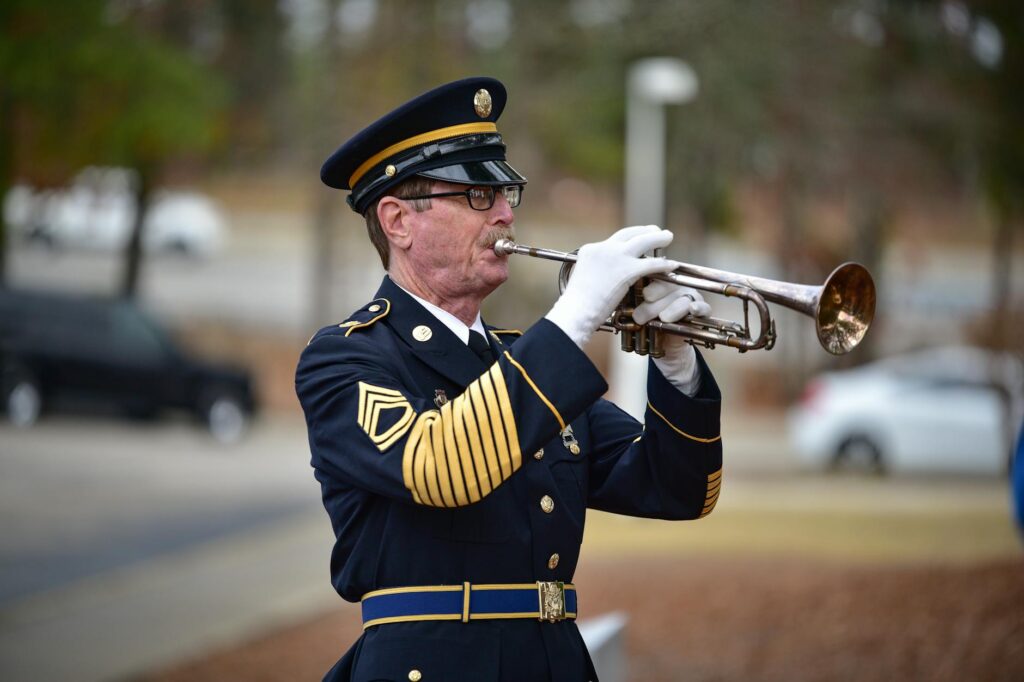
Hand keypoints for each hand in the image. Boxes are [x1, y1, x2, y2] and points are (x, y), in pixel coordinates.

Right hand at [545, 225, 674, 347]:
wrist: (576, 311)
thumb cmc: (578, 305)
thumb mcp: (584, 280)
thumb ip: (597, 272)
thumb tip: (606, 277)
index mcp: (591, 250)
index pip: (614, 239)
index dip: (629, 238)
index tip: (638, 237)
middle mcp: (603, 248)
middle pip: (629, 233)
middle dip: (645, 230)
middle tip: (657, 231)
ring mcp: (615, 257)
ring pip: (643, 241)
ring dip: (658, 238)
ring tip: (668, 236)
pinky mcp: (627, 269)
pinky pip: (651, 263)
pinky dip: (663, 264)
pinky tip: (671, 265)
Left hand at [634, 280, 709, 396]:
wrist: (663, 346)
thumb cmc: (648, 324)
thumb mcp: (636, 313)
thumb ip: (630, 302)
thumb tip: (617, 295)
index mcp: (658, 282)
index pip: (655, 276)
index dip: (650, 284)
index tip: (644, 295)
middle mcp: (675, 286)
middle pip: (668, 287)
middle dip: (654, 302)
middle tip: (641, 316)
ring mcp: (690, 297)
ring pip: (683, 298)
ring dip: (672, 309)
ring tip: (663, 319)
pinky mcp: (702, 310)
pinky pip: (703, 307)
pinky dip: (698, 308)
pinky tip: (692, 310)